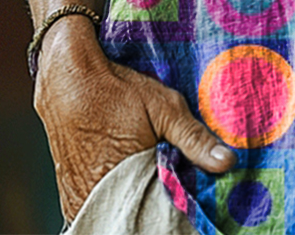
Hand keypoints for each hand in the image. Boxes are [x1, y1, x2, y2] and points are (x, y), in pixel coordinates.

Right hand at [34, 16, 235, 223]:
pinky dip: (116, 201)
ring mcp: (80, 199)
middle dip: (158, 204)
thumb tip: (227, 161)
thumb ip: (194, 138)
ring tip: (150, 178)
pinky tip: (129, 181)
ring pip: (119, 213)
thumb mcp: (163, 108)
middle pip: (139, 215)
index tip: (196, 196)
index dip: (179, 204)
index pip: (161, 212)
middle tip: (174, 182)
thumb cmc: (116, 90)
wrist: (67, 79)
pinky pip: (98, 209)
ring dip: (136, 203)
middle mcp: (99, 197)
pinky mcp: (70, 194)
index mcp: (126, 182)